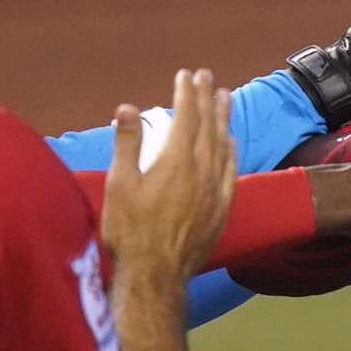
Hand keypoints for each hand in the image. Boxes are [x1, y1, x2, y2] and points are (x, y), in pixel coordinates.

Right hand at [102, 69, 236, 281]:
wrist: (156, 275)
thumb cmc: (130, 231)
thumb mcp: (119, 184)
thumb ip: (127, 143)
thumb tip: (128, 108)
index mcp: (176, 161)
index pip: (186, 117)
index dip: (187, 93)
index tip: (186, 75)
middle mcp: (202, 171)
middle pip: (207, 125)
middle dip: (206, 98)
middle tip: (206, 76)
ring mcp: (215, 189)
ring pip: (223, 144)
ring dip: (222, 119)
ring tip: (224, 97)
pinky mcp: (222, 207)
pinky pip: (231, 170)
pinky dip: (231, 150)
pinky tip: (230, 141)